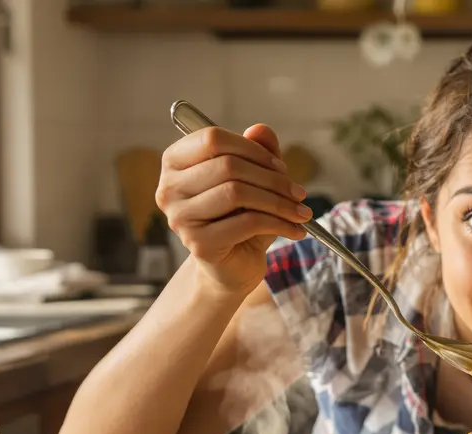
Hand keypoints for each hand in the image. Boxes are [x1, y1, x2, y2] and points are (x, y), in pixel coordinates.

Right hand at [155, 124, 312, 294]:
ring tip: (302, 212)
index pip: (212, 138)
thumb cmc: (240, 217)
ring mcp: (180, 217)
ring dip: (279, 202)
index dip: (252, 149)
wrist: (233, 266)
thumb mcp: (254, 179)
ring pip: (237, 193)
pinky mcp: (199, 243)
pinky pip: (247, 222)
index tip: (280, 167)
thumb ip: (257, 151)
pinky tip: (296, 230)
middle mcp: (170, 188)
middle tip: (299, 192)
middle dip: (273, 178)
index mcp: (175, 162)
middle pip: (228, 165)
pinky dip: (279, 224)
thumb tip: (261, 130)